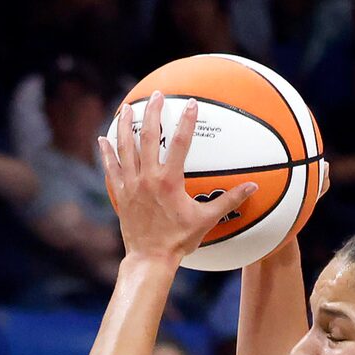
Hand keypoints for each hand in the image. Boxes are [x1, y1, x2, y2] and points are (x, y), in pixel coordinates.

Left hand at [100, 94, 256, 264]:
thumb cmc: (180, 241)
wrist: (150, 259)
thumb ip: (229, 200)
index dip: (187, 120)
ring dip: (125, 125)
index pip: (181, 142)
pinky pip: (111, 168)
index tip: (191, 103)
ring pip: (125, 147)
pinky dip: (106, 153)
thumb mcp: (207, 220)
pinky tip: (102, 139)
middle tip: (157, 95)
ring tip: (126, 108)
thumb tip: (252, 187)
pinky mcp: (121, 194)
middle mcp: (148, 178)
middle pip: (149, 136)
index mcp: (169, 181)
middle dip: (153, 112)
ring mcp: (131, 185)